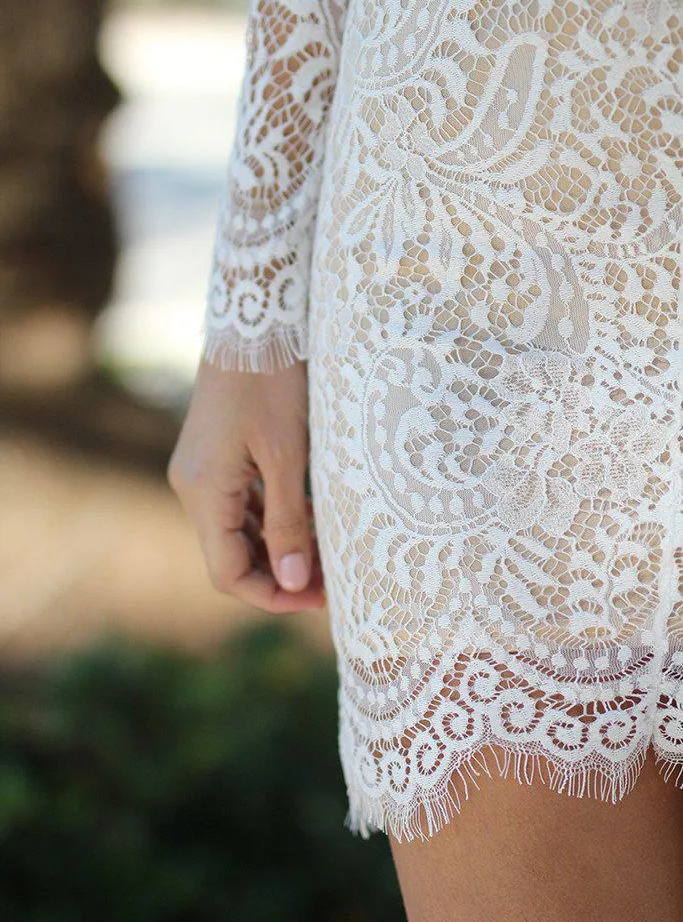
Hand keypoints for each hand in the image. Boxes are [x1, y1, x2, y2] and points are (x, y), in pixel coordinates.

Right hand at [167, 357, 325, 612]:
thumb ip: (288, 523)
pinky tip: (310, 518)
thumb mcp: (288, 457)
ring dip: (279, 548)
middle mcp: (193, 488)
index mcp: (203, 493)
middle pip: (232, 556)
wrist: (254, 322)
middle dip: (280, 574)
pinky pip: (241, 505)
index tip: (319, 599)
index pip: (228, 573)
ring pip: (238, 532)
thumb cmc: (273, 385)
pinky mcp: (215, 458)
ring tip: (329, 553)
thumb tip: (294, 581)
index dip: (272, 596)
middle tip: (332, 581)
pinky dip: (272, 520)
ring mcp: (201, 472)